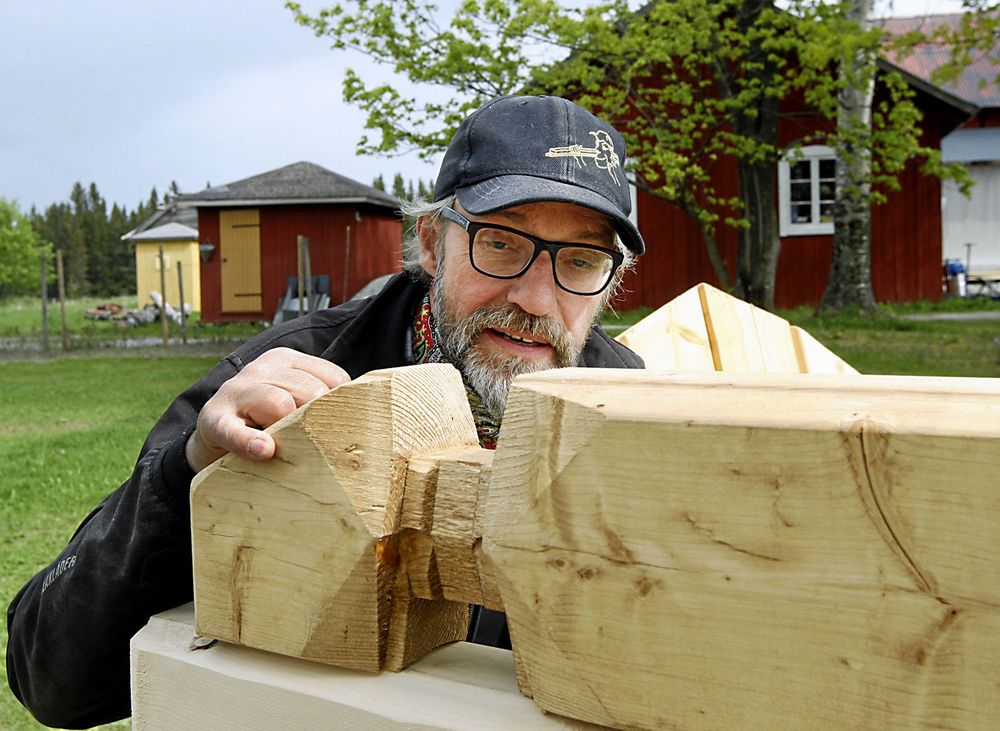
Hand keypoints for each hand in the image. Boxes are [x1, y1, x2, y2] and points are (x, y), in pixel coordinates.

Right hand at [185, 348, 349, 471]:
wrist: (215, 435)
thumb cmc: (267, 421)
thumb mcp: (294, 403)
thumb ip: (321, 404)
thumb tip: (360, 420)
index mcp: (287, 360)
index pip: (332, 378)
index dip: (340, 407)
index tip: (338, 426)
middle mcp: (262, 368)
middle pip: (310, 391)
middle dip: (317, 421)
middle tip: (314, 443)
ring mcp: (236, 391)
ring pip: (279, 404)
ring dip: (289, 432)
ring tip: (288, 449)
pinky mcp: (214, 419)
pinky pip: (234, 430)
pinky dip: (250, 441)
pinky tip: (263, 450)